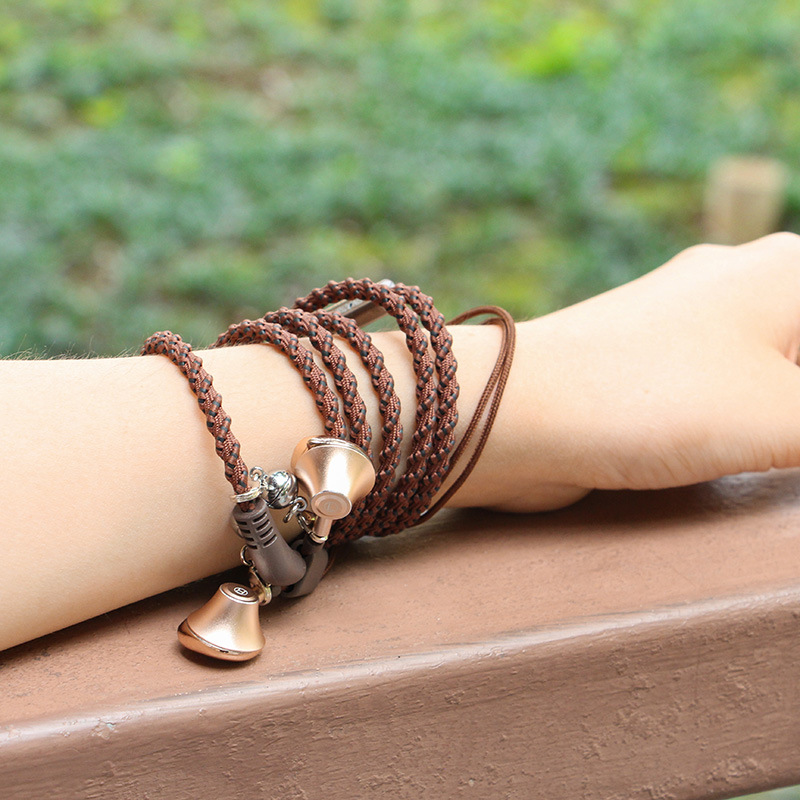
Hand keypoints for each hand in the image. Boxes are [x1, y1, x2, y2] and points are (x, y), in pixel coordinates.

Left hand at [473, 233, 799, 511]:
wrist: (514, 415)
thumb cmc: (649, 399)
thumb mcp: (786, 415)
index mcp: (789, 272)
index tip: (795, 431)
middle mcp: (740, 286)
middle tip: (786, 442)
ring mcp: (687, 327)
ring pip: (778, 367)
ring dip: (788, 418)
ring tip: (775, 448)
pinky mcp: (652, 369)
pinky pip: (733, 390)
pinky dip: (763, 422)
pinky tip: (760, 450)